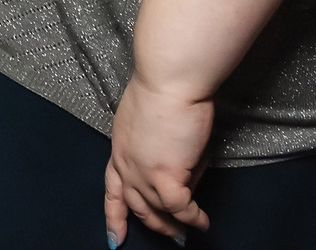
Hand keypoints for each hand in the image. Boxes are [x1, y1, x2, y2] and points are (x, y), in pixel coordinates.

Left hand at [104, 74, 212, 245]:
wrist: (168, 81)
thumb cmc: (162, 90)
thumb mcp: (146, 124)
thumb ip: (157, 150)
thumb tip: (180, 170)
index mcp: (119, 150)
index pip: (112, 190)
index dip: (114, 216)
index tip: (113, 238)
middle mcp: (126, 165)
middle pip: (135, 205)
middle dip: (153, 223)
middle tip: (170, 234)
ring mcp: (143, 174)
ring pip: (157, 211)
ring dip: (173, 225)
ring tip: (189, 231)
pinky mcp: (165, 177)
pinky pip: (181, 208)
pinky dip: (193, 217)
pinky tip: (202, 221)